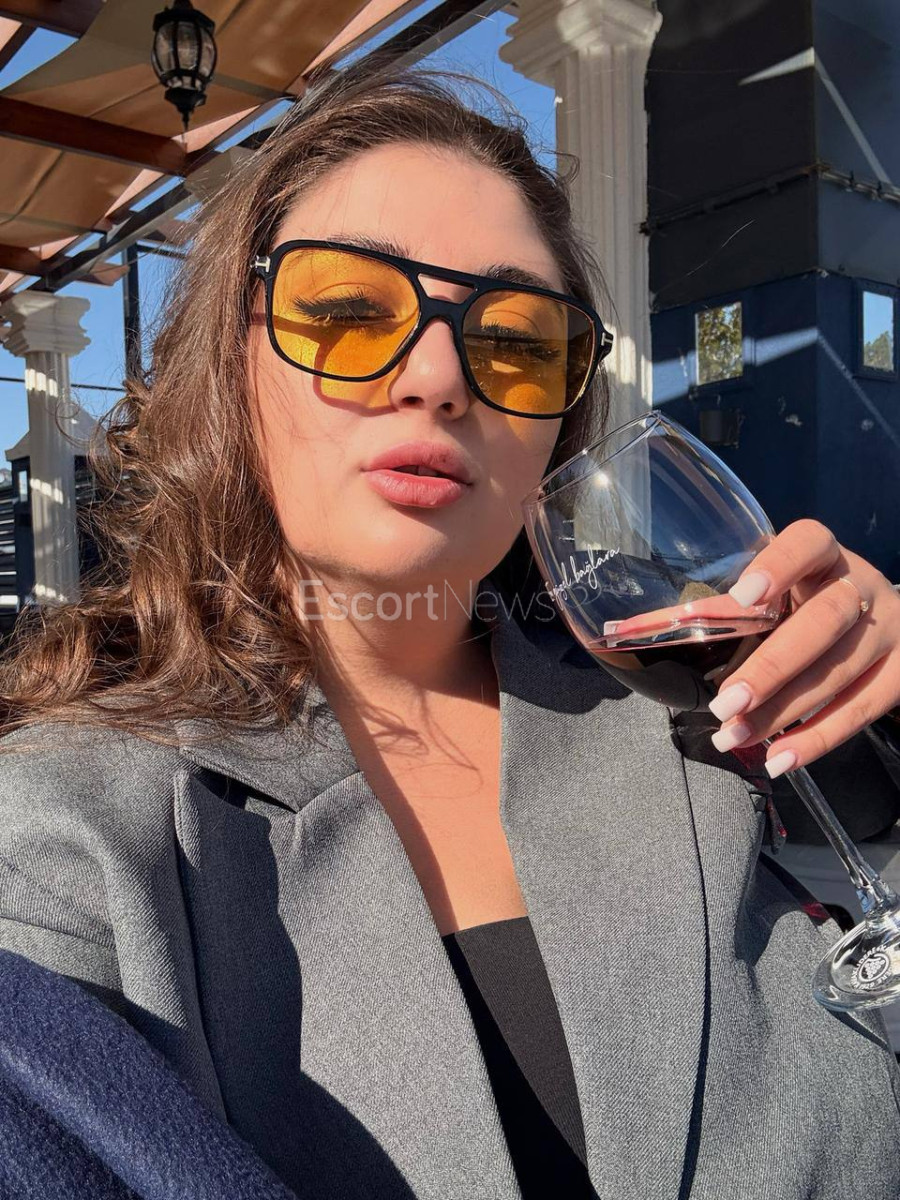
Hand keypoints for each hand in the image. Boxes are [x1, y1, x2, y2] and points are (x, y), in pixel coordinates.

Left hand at [706, 519, 899, 778]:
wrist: (885, 621)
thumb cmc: (805, 605)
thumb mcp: (778, 594)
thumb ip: (726, 609)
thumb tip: (632, 630)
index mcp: (824, 556)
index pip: (808, 542)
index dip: (779, 565)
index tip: (744, 595)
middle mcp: (862, 586)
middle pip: (825, 621)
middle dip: (772, 667)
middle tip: (725, 703)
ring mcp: (890, 629)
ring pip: (839, 671)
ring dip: (783, 712)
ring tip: (736, 736)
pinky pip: (862, 709)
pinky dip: (818, 739)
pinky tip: (779, 758)